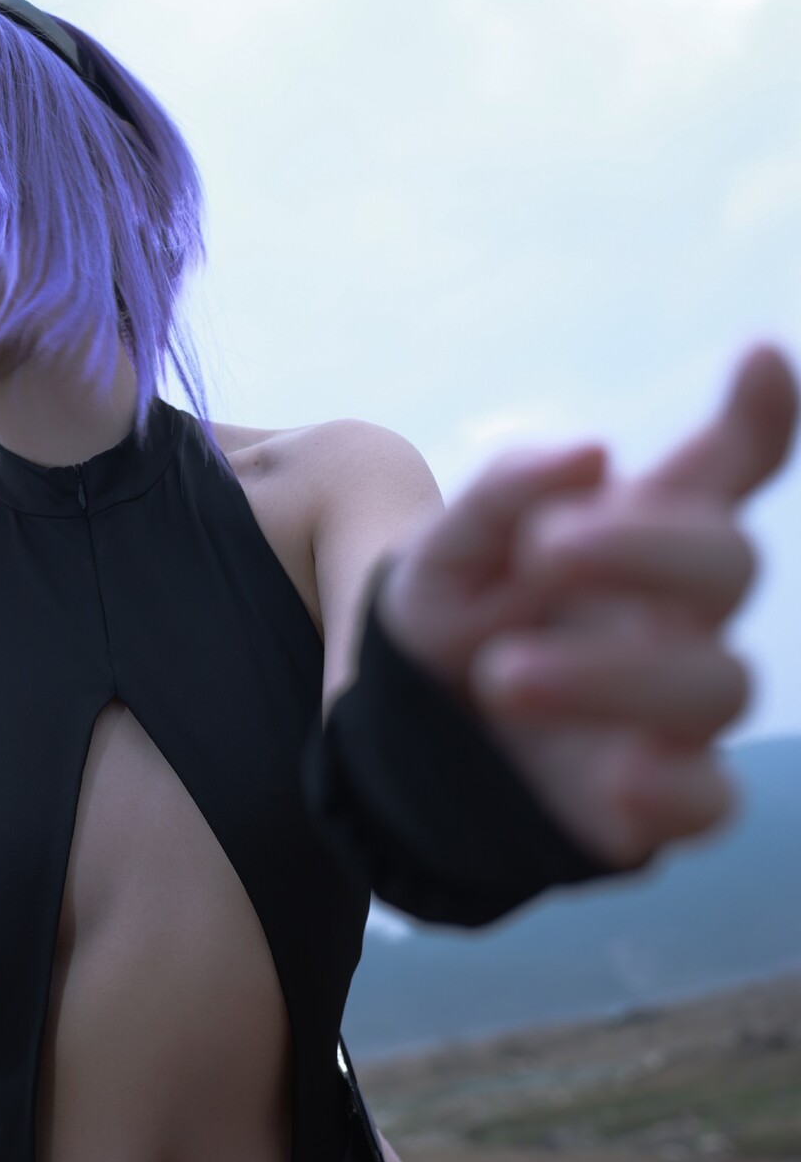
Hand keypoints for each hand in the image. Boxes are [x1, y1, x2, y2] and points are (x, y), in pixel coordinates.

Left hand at [377, 342, 798, 867]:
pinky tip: (621, 774)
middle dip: (644, 550)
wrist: (406, 729)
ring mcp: (676, 709)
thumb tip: (592, 456)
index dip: (755, 419)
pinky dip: (679, 789)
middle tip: (543, 550)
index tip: (754, 359)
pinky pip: (711, 803)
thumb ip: (504, 493)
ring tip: (501, 675)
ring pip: (718, 685)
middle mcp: (677, 616)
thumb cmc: (451, 615)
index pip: (721, 472)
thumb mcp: (446, 549)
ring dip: (615, 674)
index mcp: (639, 538)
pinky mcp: (658, 799)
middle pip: (727, 567)